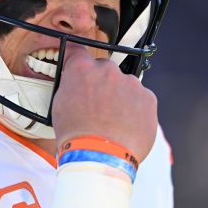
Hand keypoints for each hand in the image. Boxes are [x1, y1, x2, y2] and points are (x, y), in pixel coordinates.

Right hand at [52, 47, 157, 163]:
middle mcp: (107, 70)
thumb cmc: (77, 135)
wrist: (100, 156)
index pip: (78, 51)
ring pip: (124, 85)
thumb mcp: (60, 105)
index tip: (78, 63)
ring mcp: (130, 83)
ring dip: (119, 97)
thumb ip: (70, 85)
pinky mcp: (148, 97)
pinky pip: (140, 98)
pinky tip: (125, 125)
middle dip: (101, 83)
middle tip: (97, 105)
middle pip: (104, 70)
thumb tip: (74, 82)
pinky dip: (134, 108)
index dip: (77, 59)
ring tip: (112, 120)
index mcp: (82, 69)